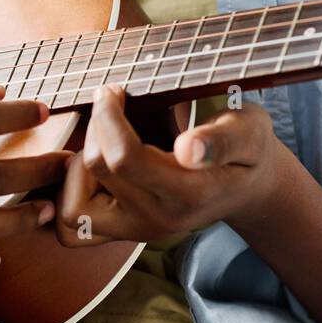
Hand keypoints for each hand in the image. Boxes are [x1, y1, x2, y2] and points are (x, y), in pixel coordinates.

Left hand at [54, 83, 276, 246]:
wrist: (248, 188)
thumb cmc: (246, 148)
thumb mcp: (249, 131)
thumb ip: (222, 140)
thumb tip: (189, 149)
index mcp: (188, 193)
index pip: (124, 159)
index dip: (108, 118)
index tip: (114, 90)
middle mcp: (158, 219)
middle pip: (95, 172)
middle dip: (95, 130)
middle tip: (111, 106)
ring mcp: (138, 230)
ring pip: (73, 211)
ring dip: (75, 170)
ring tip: (101, 142)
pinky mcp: (124, 232)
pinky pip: (75, 226)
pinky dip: (72, 194)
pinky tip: (94, 167)